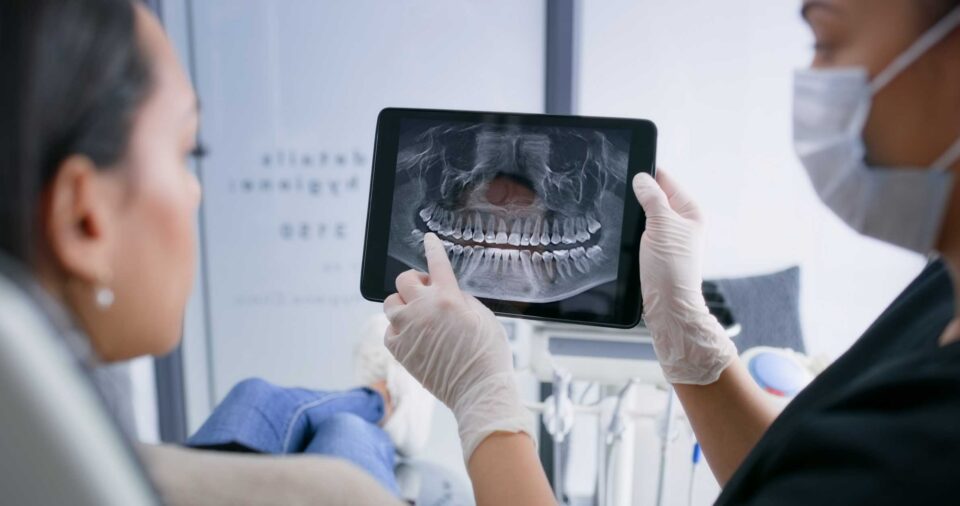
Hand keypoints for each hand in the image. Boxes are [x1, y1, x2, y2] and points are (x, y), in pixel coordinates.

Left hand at [383, 233, 534, 460]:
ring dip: (403, 303)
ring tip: (418, 314)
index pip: (436, 264)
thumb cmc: (487, 355)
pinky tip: (413, 335)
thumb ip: (462, 298)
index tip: (428, 240)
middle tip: (427, 291)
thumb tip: (447, 293)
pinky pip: (389, 330)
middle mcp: (423, 310)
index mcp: (447, 299)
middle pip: (404, 281)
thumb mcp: (484, 316)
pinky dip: (398, 329)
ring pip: (391, 303)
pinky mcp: (400, 350)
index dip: (433, 249)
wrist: (478, 390)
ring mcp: (408, 330)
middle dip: (415, 282)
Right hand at [632, 170, 736, 384]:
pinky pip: (640, 233)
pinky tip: (623, 235)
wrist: (667, 307)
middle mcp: (680, 224)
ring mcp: (667, 239)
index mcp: (690, 212)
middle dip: (637, 196)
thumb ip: (652, 198)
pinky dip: (631, 232)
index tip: (627, 170)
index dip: (647, 175)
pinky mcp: (654, 253)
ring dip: (633, 216)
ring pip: (644, 216)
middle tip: (619, 195)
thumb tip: (642, 178)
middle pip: (654, 197)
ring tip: (621, 217)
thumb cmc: (671, 269)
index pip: (666, 181)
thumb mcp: (661, 225)